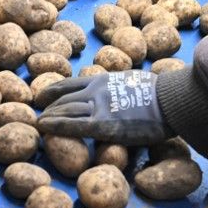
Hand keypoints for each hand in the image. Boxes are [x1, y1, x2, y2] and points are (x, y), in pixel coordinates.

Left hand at [37, 70, 172, 144]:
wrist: (170, 100)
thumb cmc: (160, 93)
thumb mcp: (133, 82)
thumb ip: (119, 87)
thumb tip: (121, 93)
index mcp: (103, 80)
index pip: (70, 84)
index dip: (53, 90)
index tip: (41, 96)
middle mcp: (95, 90)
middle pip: (64, 99)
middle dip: (48, 107)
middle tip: (38, 115)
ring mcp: (98, 107)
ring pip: (64, 110)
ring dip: (49, 117)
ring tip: (38, 124)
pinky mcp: (103, 125)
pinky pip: (73, 125)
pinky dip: (54, 125)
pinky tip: (42, 127)